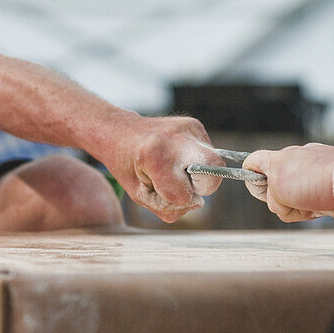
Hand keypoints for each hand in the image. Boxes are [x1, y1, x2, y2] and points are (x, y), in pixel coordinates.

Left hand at [103, 116, 223, 222]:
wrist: (119, 131)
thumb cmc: (127, 166)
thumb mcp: (138, 195)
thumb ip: (167, 208)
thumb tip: (198, 202)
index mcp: (156, 157)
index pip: (183, 196)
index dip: (174, 199)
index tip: (160, 189)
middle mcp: (176, 139)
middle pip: (214, 173)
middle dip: (203, 186)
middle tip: (181, 181)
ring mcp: (188, 129)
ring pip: (214, 164)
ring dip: (199, 173)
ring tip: (174, 167)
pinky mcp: (195, 124)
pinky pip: (208, 152)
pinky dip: (196, 161)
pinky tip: (177, 157)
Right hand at [243, 143, 333, 222]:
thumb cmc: (313, 182)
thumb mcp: (278, 189)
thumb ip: (271, 197)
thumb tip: (283, 204)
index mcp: (278, 159)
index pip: (253, 161)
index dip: (249, 175)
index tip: (259, 190)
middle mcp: (294, 162)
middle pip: (273, 185)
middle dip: (279, 200)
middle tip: (288, 202)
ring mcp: (311, 172)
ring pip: (293, 196)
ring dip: (297, 206)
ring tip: (309, 206)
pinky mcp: (326, 185)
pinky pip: (311, 200)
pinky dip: (313, 207)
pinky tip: (320, 207)